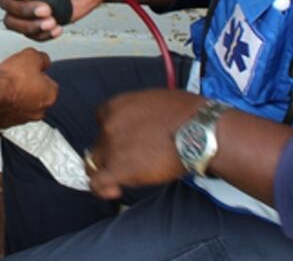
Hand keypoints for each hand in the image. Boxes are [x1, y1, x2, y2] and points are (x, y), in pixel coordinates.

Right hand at [0, 0, 107, 39]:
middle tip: (47, 10)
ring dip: (30, 25)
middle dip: (24, 10)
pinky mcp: (38, 21)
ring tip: (52, 22)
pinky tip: (57, 28)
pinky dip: (41, 34)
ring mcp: (29, 6)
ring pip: (13, 22)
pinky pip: (30, 33)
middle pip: (6, 3)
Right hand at [0, 48, 57, 127]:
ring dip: (17, 97)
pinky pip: (9, 112)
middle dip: (29, 86)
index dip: (39, 73)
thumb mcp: (31, 56)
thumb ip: (42, 58)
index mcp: (50, 96)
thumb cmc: (11, 80)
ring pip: (23, 105)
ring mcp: (23, 119)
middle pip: (37, 95)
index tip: (31, 68)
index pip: (50, 82)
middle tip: (19, 76)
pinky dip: (5, 105)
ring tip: (7, 85)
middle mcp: (39, 111)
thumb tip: (43, 60)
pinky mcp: (6, 122)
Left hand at [85, 89, 205, 199]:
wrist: (199, 131)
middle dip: (112, 152)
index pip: (101, 120)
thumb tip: (143, 123)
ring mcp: (111, 147)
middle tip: (132, 160)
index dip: (113, 132)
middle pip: (99, 143)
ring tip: (122, 178)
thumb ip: (139, 113)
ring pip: (94, 163)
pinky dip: (102, 189)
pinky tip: (115, 191)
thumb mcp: (155, 100)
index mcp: (116, 105)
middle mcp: (108, 125)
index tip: (126, 140)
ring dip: (106, 170)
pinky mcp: (118, 169)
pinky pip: (97, 183)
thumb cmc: (186, 115)